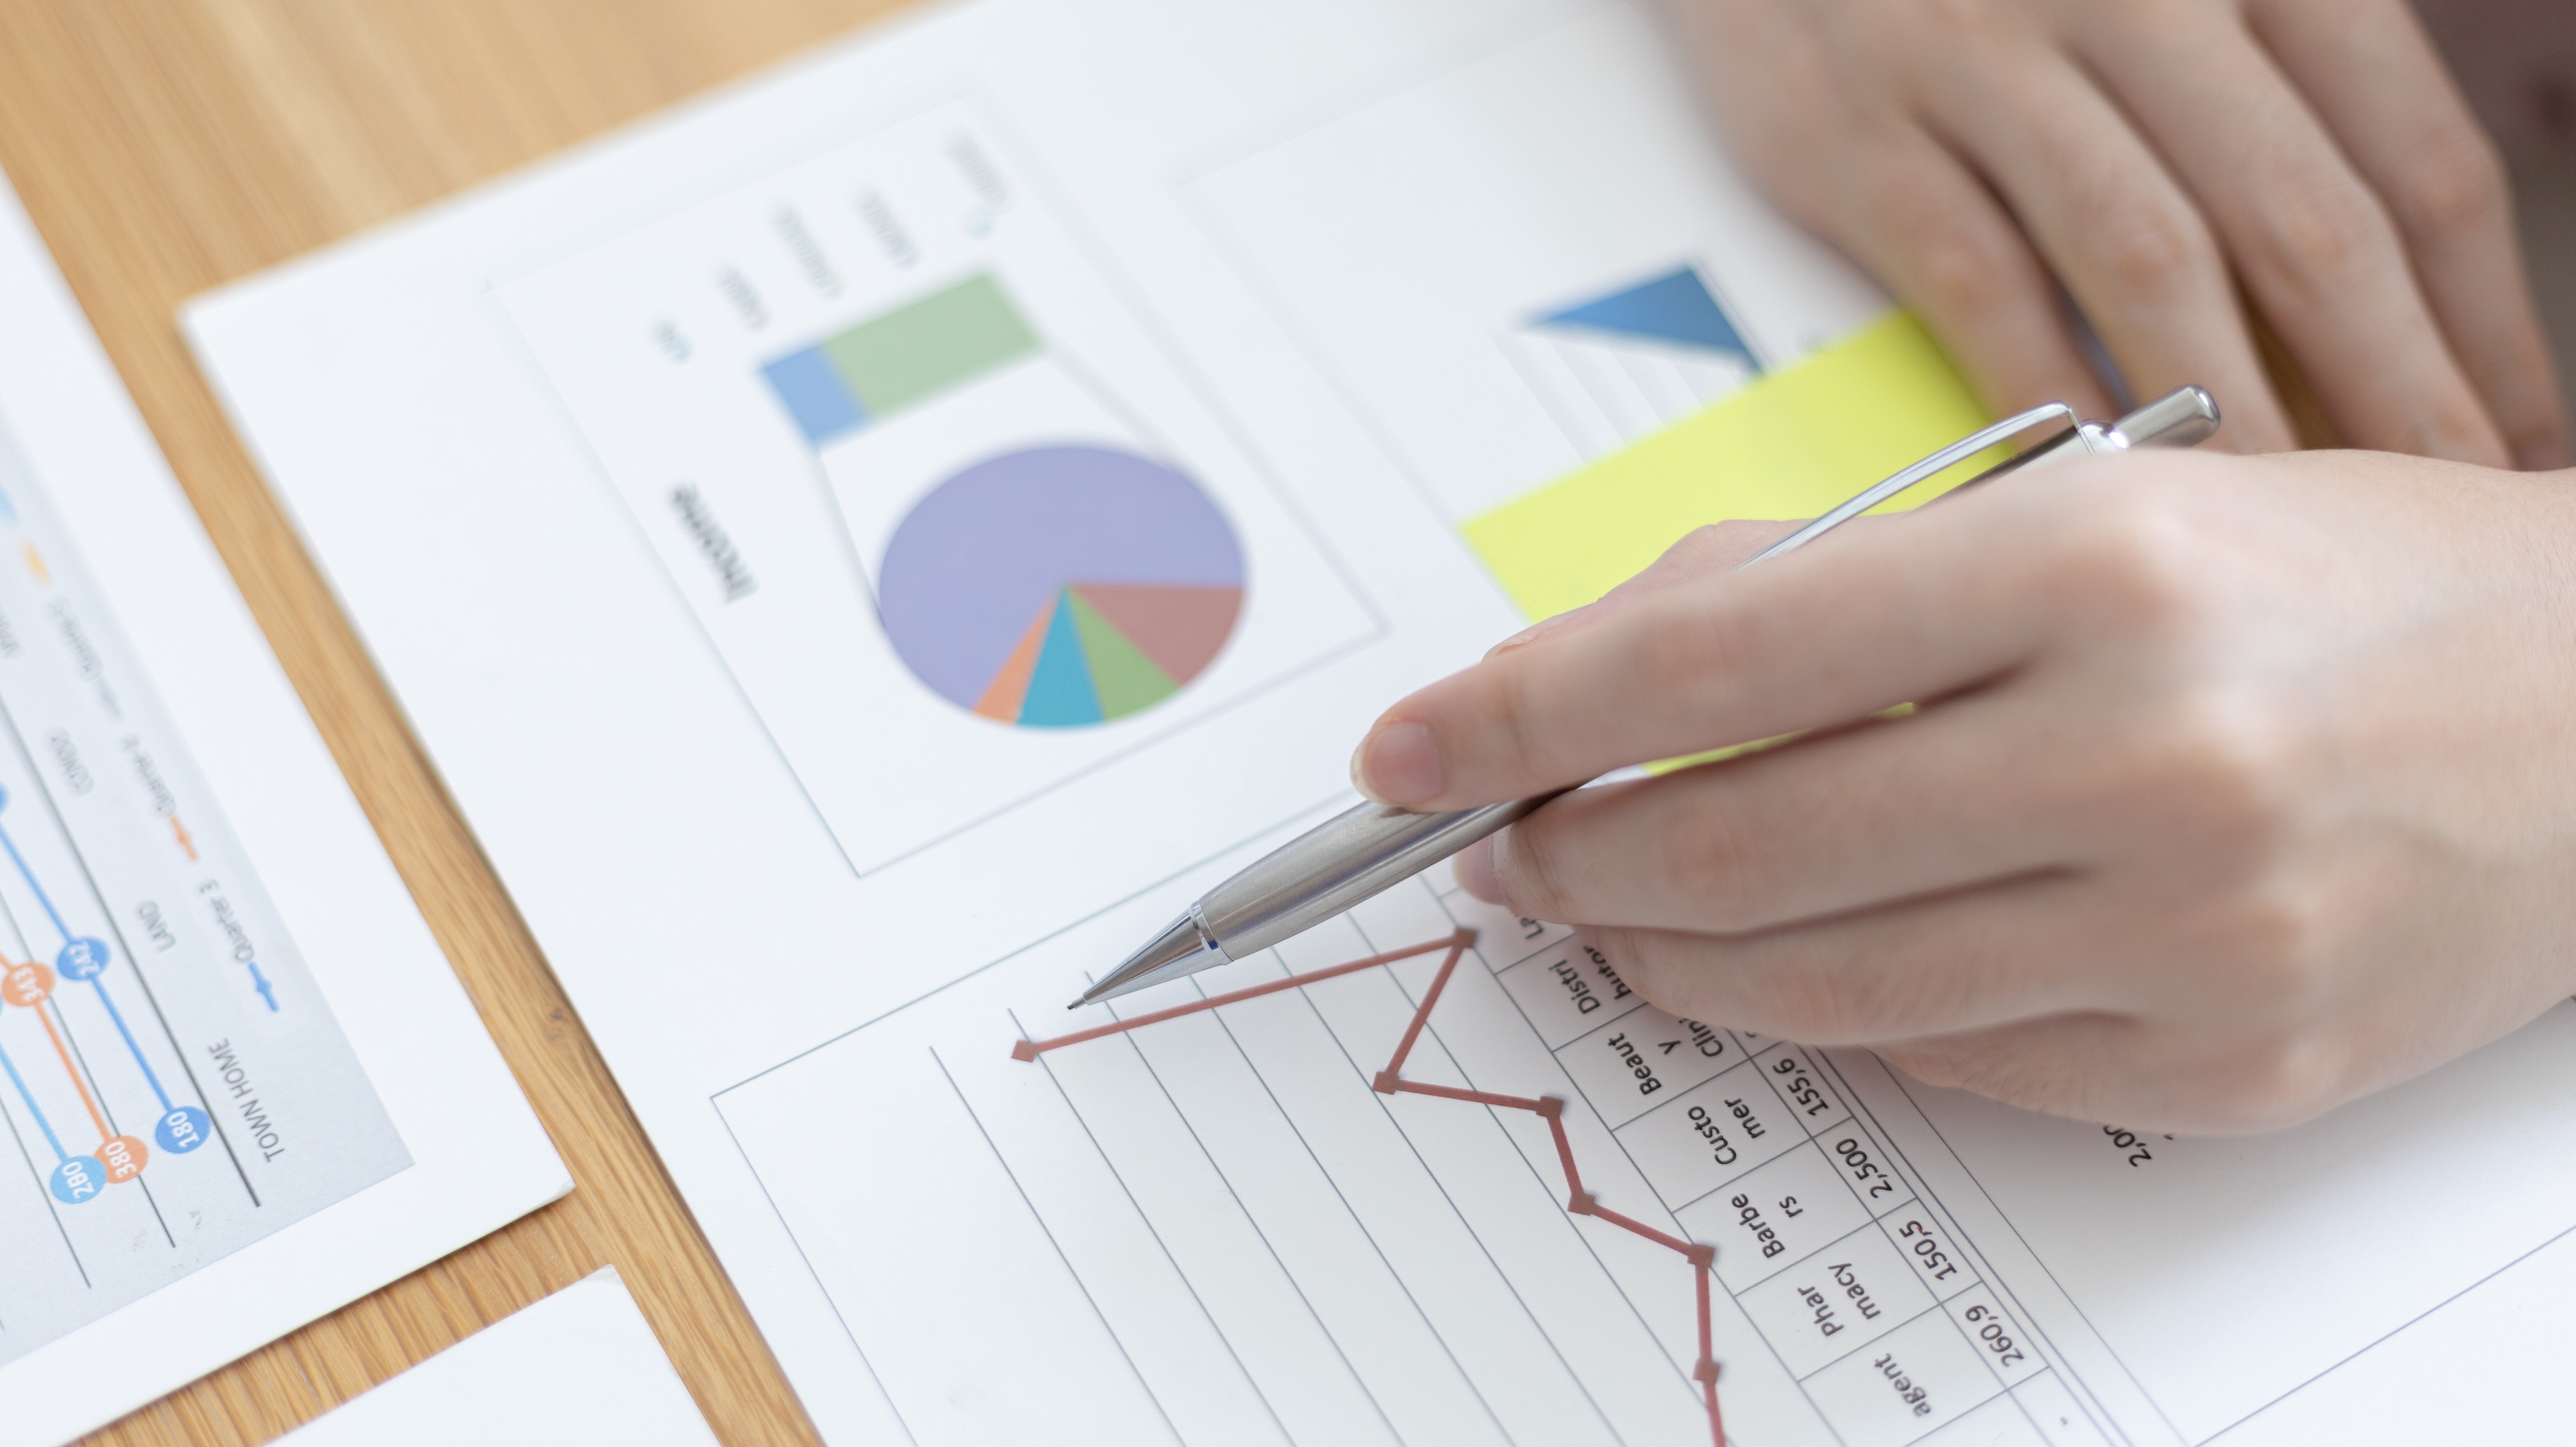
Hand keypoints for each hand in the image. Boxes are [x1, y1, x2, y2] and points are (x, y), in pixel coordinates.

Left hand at [1352, 450, 2575, 1131]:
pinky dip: (1837, 1010)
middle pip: (1734, 848)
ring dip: (1668, 954)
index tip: (1410, 752)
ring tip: (1615, 909)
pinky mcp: (2227, 1063)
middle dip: (1572, 858)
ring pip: (1818, 985)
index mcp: (2096, 571)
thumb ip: (1828, 586)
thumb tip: (1597, 672)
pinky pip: (1943, 1063)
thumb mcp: (2082, 506)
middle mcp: (2149, 755)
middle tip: (1512, 848)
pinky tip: (1805, 957)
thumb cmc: (2320, 586)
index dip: (1522, 713)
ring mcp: (2196, 933)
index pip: (1713, 658)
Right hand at [1666, 0, 2569, 469]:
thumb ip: (2283, 94)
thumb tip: (2390, 289)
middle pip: (2305, 223)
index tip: (2516, 435)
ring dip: (2233, 410)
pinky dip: (2047, 390)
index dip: (2483, 318)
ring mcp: (1988, 58)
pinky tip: (2101, 476)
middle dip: (2394, 393)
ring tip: (2292, 524)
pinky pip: (1980, 284)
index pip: (2412, 155)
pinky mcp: (1861, 132)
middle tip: (2439, 515)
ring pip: (2151, 261)